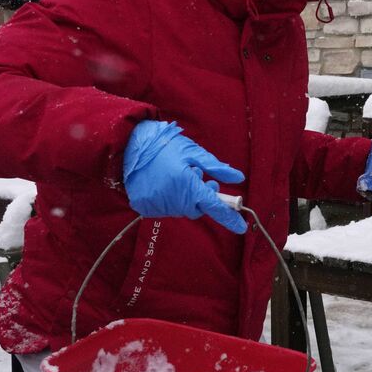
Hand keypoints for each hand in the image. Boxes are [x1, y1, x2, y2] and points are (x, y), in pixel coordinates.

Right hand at [122, 120, 246, 232]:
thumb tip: (239, 178)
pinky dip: (170, 200)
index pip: (213, 206)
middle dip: (202, 198)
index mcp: (187, 185)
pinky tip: (165, 183)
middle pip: (197, 209)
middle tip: (201, 178)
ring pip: (181, 210)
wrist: (130, 144)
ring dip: (185, 198)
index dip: (228, 217)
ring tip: (178, 176)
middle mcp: (172, 199)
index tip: (241, 227)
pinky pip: (165, 209)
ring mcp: (156, 205)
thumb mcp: (194, 152)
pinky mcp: (144, 207)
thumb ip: (217, 167)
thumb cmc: (165, 146)